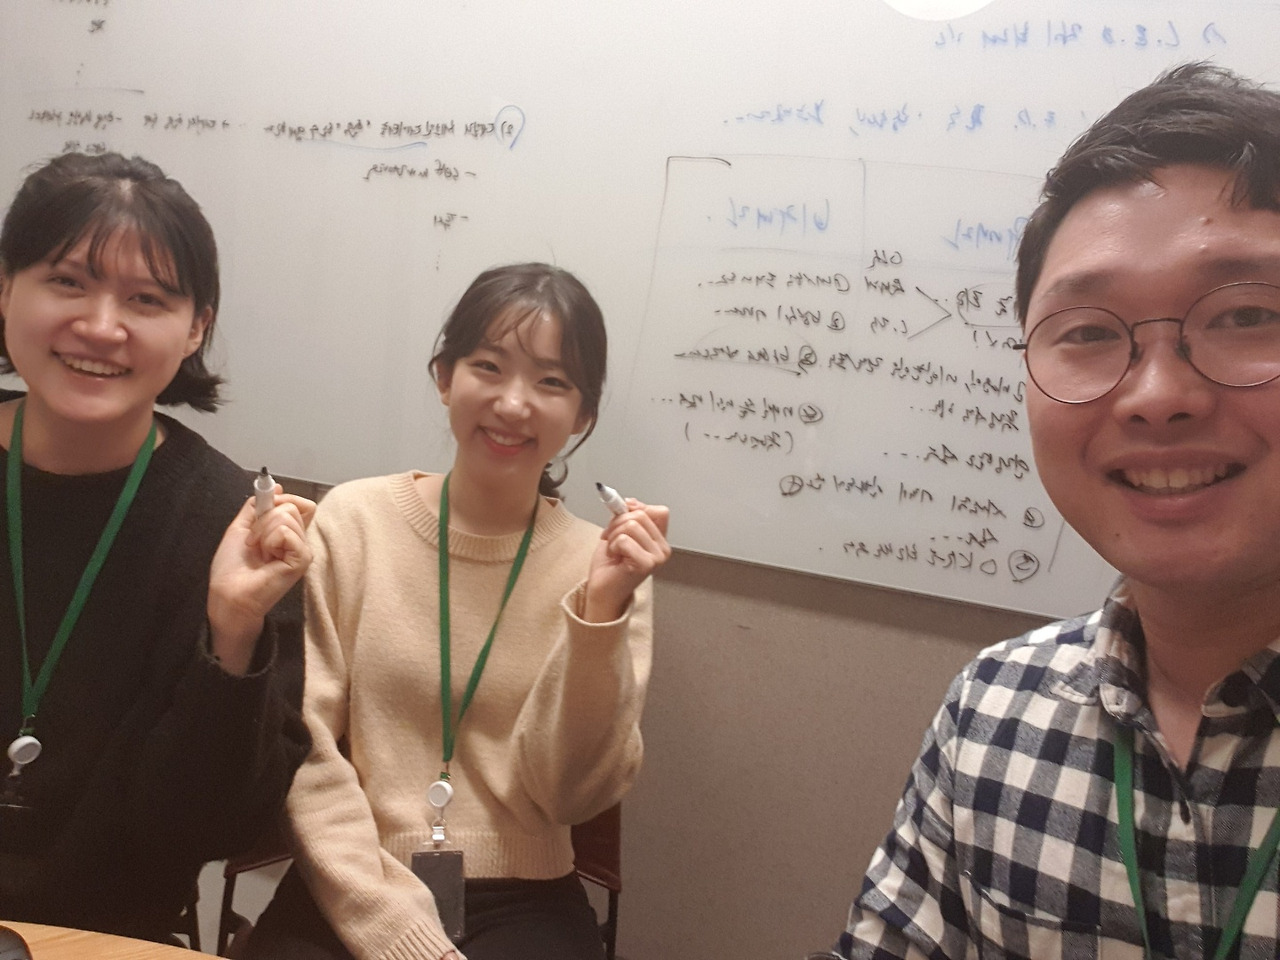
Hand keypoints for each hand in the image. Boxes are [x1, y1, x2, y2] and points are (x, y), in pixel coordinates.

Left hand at [207, 488, 315, 673]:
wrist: (228, 593)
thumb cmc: (232, 567)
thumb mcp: (241, 527)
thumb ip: (258, 506)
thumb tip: (277, 486)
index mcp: (287, 534)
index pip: (299, 504)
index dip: (281, 500)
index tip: (262, 510)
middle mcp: (299, 541)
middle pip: (292, 506)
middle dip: (265, 518)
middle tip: (254, 542)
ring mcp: (303, 550)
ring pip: (288, 515)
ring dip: (264, 531)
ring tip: (259, 552)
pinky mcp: (303, 559)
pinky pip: (287, 531)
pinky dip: (269, 540)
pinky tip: (267, 558)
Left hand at [583, 500, 670, 622]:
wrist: (602, 590)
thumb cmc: (610, 564)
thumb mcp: (619, 532)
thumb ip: (628, 516)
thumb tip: (629, 501)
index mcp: (659, 540)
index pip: (659, 511)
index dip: (638, 508)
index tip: (622, 515)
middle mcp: (663, 549)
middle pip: (641, 515)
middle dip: (618, 523)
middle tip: (611, 538)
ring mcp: (657, 558)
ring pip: (631, 526)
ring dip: (614, 536)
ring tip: (614, 550)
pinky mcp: (647, 565)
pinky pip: (625, 539)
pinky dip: (613, 546)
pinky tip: (615, 558)